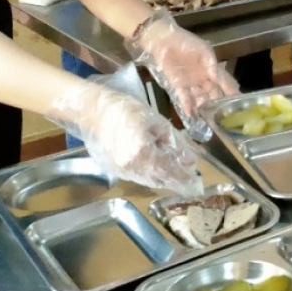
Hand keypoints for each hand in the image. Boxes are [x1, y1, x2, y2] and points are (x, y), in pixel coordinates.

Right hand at [46, 82, 202, 195]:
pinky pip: (139, 177)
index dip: (183, 176)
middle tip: (189, 174)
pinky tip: (159, 167)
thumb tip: (189, 160)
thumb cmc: (128, 110)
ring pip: (149, 180)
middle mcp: (132, 168)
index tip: (196, 179)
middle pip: (160, 179)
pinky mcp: (116, 171)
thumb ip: (174, 143)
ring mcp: (122, 171)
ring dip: (164, 177)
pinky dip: (152, 174)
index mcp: (143, 154)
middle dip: (175, 178)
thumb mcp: (157, 122)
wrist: (95, 112)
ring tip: (176, 170)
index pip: (169, 171)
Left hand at [126, 11, 238, 139]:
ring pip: (200, 97)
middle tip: (223, 115)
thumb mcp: (203, 50)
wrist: (164, 41)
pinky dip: (187, 105)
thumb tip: (217, 77)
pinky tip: (191, 113)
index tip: (238, 101)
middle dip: (218, 103)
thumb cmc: (186, 42)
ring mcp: (191, 83)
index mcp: (212, 68)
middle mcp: (203, 78)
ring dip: (204, 107)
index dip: (231, 90)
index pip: (224, 81)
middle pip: (213, 92)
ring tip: (208, 119)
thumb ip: (211, 64)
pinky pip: (184, 97)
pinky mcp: (178, 85)